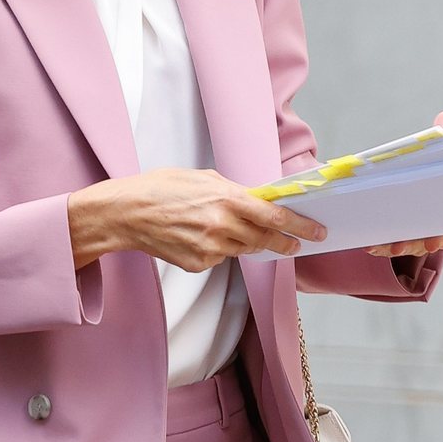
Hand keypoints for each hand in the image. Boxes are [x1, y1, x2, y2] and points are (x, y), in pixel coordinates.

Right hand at [69, 167, 328, 271]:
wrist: (125, 214)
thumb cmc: (160, 188)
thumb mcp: (201, 177)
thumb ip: (233, 190)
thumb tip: (258, 199)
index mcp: (227, 198)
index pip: (275, 216)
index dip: (301, 225)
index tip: (316, 230)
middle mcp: (222, 226)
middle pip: (266, 238)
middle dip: (284, 241)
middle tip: (296, 242)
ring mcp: (210, 248)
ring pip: (245, 249)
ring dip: (250, 242)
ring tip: (234, 229)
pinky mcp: (198, 264)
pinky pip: (221, 258)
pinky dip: (221, 249)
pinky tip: (200, 236)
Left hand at [366, 109, 442, 258]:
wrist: (430, 181)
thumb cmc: (440, 165)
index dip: (441, 237)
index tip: (434, 242)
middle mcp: (435, 224)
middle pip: (426, 239)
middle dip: (414, 244)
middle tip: (401, 246)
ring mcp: (417, 230)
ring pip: (407, 244)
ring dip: (394, 246)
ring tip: (380, 246)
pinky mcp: (398, 232)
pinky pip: (389, 242)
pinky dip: (379, 244)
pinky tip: (367, 243)